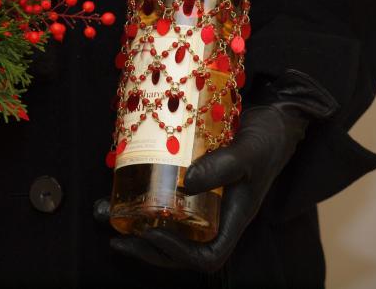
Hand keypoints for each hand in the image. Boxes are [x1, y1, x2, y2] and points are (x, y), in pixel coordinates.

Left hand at [95, 69, 337, 270]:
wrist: (273, 118)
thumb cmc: (268, 138)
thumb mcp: (249, 151)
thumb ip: (223, 166)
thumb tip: (184, 186)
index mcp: (232, 218)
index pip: (206, 256)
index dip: (177, 252)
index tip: (150, 233)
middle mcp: (214, 215)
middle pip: (178, 249)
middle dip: (143, 245)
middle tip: (113, 233)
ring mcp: (200, 201)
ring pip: (164, 226)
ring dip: (131, 224)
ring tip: (102, 212)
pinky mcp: (188, 182)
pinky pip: (161, 201)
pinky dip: (137, 200)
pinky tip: (115, 189)